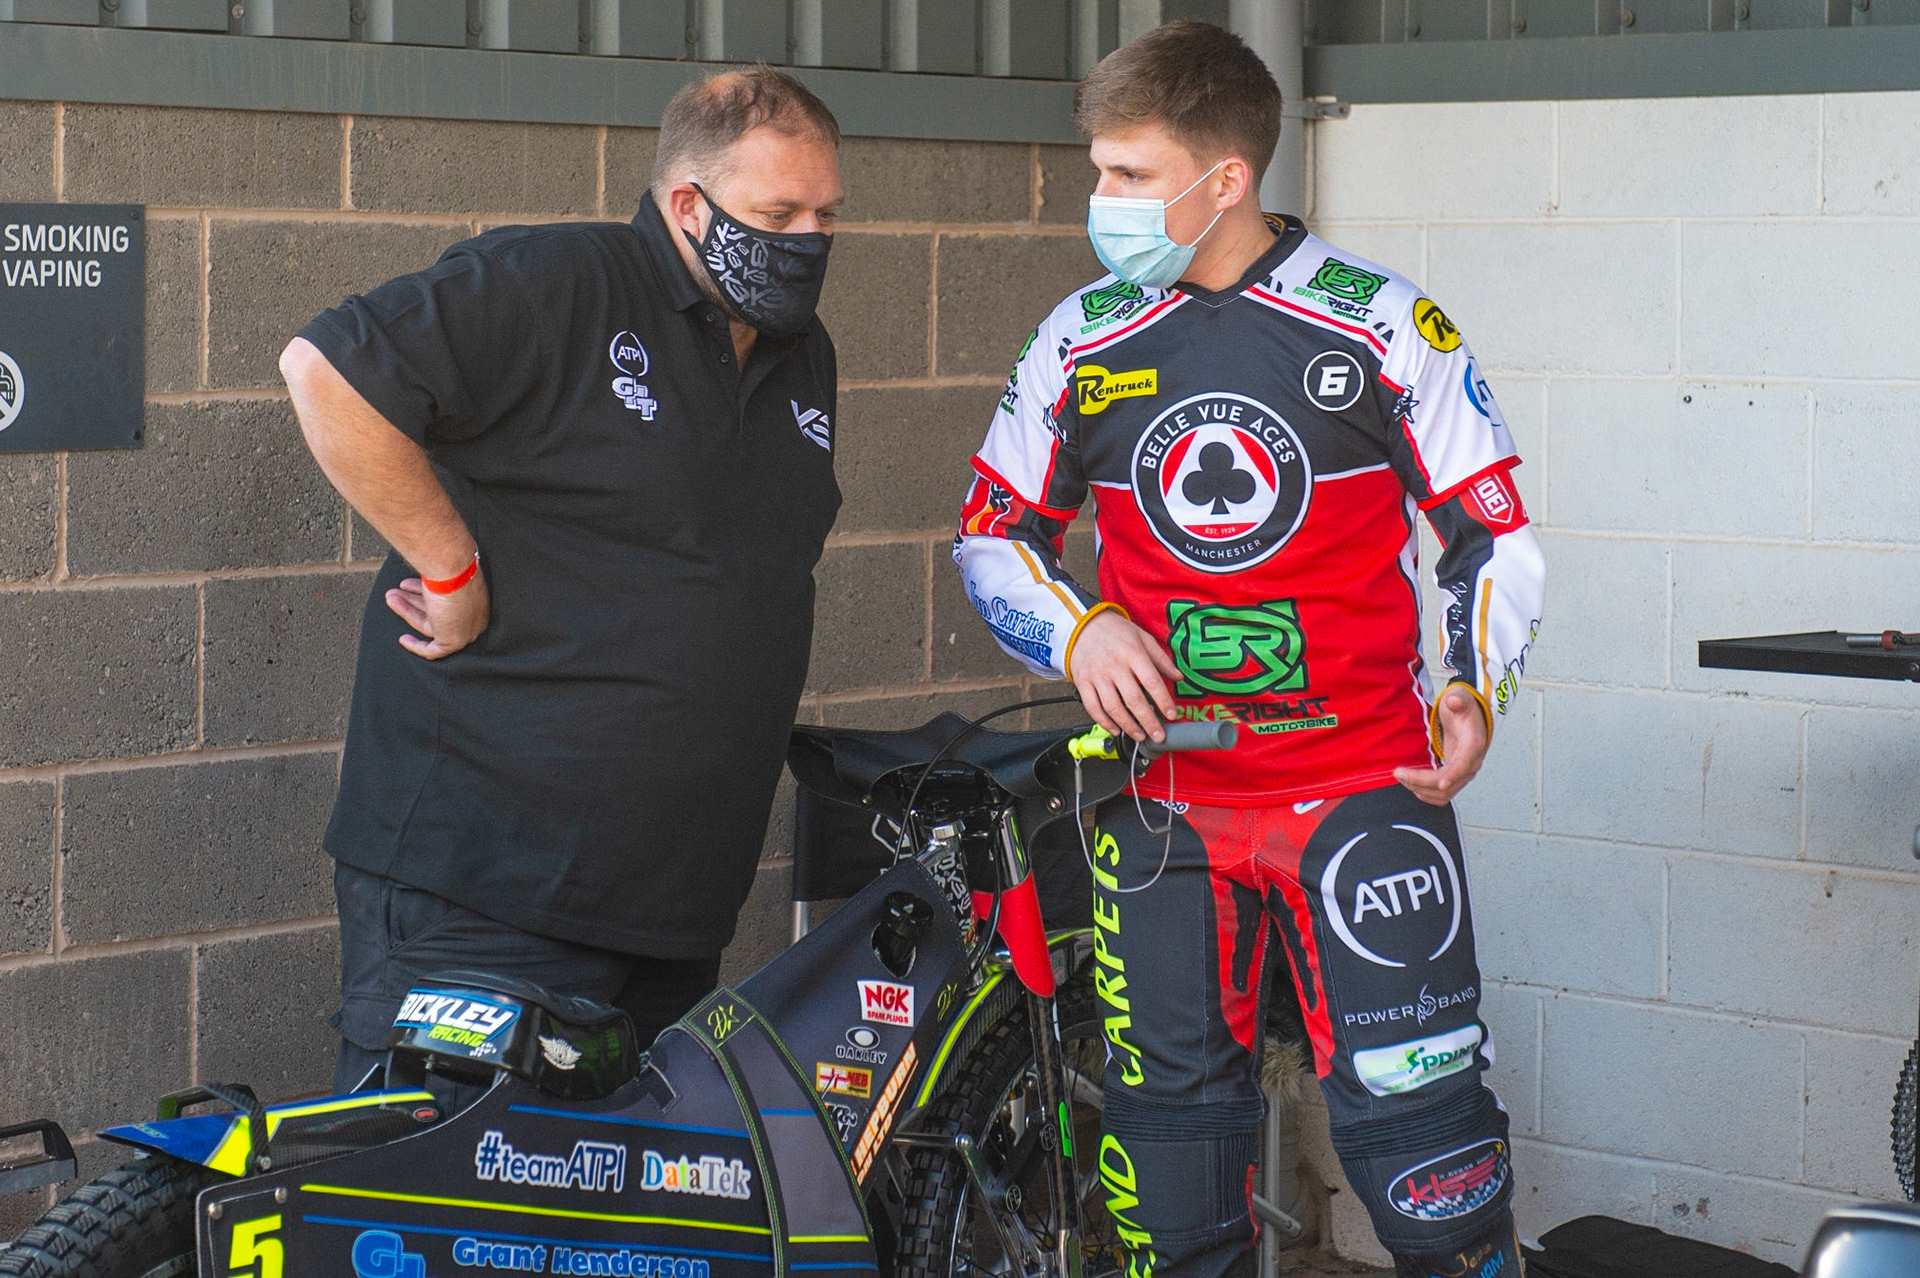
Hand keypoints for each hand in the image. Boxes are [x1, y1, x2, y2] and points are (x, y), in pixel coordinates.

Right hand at [386, 565, 489, 659]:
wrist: (451, 567)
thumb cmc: (450, 561)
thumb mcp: (443, 566)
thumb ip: (435, 570)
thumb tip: (424, 557)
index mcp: (476, 595)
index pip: (448, 601)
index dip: (426, 594)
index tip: (410, 588)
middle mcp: (474, 614)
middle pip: (437, 612)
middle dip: (414, 600)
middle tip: (397, 591)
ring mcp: (467, 629)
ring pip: (431, 625)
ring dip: (408, 611)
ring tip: (391, 597)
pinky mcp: (455, 641)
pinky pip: (433, 651)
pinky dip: (416, 646)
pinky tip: (404, 639)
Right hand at [1067, 609, 1180, 742]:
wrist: (1082, 626)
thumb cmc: (1115, 631)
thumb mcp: (1143, 637)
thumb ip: (1161, 659)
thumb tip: (1178, 677)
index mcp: (1132, 653)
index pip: (1151, 681)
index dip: (1163, 700)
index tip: (1171, 714)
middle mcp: (1114, 666)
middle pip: (1133, 699)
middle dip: (1148, 721)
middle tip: (1158, 735)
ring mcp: (1096, 676)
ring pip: (1113, 707)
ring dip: (1128, 726)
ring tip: (1140, 735)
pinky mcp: (1083, 683)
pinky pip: (1092, 707)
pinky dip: (1104, 722)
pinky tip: (1115, 729)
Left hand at [1394, 684, 1489, 805]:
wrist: (1470, 716)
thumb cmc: (1464, 708)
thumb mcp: (1461, 698)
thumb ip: (1457, 699)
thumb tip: (1454, 700)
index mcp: (1473, 746)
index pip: (1464, 764)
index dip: (1452, 775)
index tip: (1439, 783)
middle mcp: (1471, 764)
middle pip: (1448, 784)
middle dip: (1422, 781)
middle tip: (1398, 772)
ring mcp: (1463, 774)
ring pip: (1443, 794)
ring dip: (1420, 789)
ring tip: (1401, 777)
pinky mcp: (1454, 778)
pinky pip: (1441, 795)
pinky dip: (1425, 793)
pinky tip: (1410, 783)